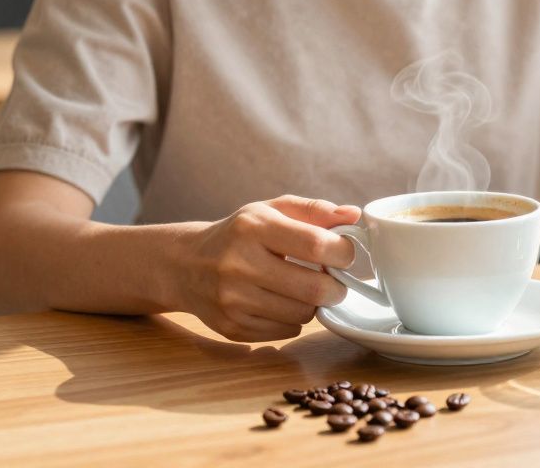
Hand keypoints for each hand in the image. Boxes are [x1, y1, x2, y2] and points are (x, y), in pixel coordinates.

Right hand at [177, 195, 359, 341]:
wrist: (185, 265)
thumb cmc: (239, 234)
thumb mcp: (272, 210)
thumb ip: (315, 211)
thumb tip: (354, 215)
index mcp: (254, 227)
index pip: (316, 245)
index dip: (343, 253)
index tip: (344, 253)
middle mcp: (239, 264)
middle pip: (314, 289)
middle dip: (336, 287)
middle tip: (333, 280)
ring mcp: (232, 300)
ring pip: (303, 314)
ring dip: (314, 304)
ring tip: (304, 288)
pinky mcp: (231, 327)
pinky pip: (286, 330)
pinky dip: (293, 318)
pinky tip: (280, 302)